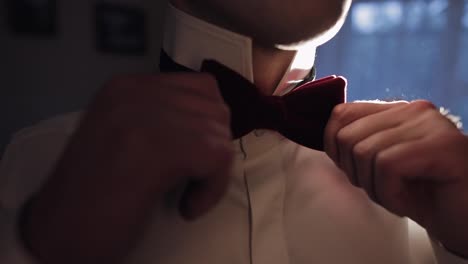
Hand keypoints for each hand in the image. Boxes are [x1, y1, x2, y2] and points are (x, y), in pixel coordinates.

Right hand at [23, 72, 232, 262]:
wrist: (59, 229)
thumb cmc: (94, 193)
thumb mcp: (126, 136)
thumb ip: (162, 119)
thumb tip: (212, 123)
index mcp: (127, 88)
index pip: (200, 88)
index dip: (209, 126)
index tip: (193, 159)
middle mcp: (135, 92)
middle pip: (215, 108)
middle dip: (215, 148)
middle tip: (190, 179)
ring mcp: (144, 116)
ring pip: (220, 132)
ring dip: (213, 172)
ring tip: (185, 195)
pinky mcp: (157, 147)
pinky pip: (218, 156)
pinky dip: (212, 188)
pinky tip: (186, 207)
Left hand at [324, 100, 467, 256]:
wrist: (465, 221)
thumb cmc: (423, 196)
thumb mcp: (380, 166)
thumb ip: (358, 145)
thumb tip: (326, 139)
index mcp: (396, 111)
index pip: (341, 114)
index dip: (334, 147)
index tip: (353, 172)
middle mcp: (413, 110)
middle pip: (347, 136)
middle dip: (356, 173)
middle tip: (383, 189)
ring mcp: (429, 124)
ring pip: (364, 152)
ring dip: (375, 188)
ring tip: (400, 196)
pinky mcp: (441, 145)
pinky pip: (387, 166)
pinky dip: (389, 194)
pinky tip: (408, 202)